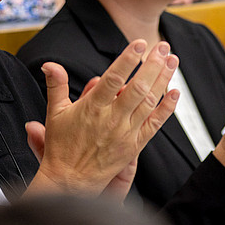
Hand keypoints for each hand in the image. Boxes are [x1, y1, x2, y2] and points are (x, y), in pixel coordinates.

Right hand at [31, 40, 178, 198]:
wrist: (70, 181)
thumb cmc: (61, 148)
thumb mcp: (55, 113)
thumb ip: (56, 85)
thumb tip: (50, 64)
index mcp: (92, 108)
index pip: (113, 79)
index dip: (127, 60)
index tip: (139, 43)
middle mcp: (111, 120)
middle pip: (137, 87)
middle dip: (152, 64)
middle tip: (162, 46)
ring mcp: (125, 133)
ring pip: (149, 102)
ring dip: (163, 79)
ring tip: (172, 60)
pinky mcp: (134, 146)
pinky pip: (155, 124)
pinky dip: (166, 108)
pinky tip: (175, 92)